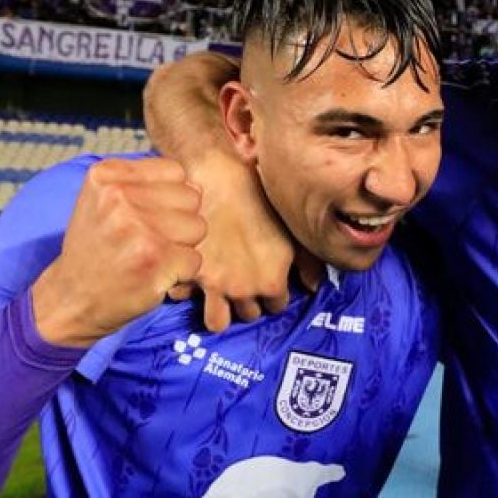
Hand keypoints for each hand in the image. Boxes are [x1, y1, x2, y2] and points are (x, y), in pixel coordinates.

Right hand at [31, 158, 205, 346]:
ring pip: (198, 227)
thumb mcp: (104, 201)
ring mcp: (137, 228)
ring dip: (182, 247)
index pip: (175, 171)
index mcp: (106, 175)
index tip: (145, 216)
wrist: (72, 297)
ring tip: (151, 256)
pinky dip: (180, 272)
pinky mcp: (153, 259)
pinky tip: (153, 274)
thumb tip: (197, 186)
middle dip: (179, 221)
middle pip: (191, 198)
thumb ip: (145, 184)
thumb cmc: (96, 247)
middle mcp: (119, 197)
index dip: (170, 196)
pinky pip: (195, 259)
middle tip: (147, 240)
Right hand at [179, 152, 318, 332]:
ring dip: (222, 307)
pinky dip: (188, 291)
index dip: (274, 292)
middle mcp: (245, 290)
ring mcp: (215, 286)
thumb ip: (307, 263)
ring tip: (222, 288)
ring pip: (218, 322)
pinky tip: (193, 276)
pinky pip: (185, 299)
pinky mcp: (188, 274)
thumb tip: (312, 287)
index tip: (268, 278)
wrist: (216, 176)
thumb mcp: (291, 228)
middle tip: (245, 279)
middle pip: (249, 314)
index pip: (277, 306)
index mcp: (272, 282)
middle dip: (249, 299)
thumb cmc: (258, 196)